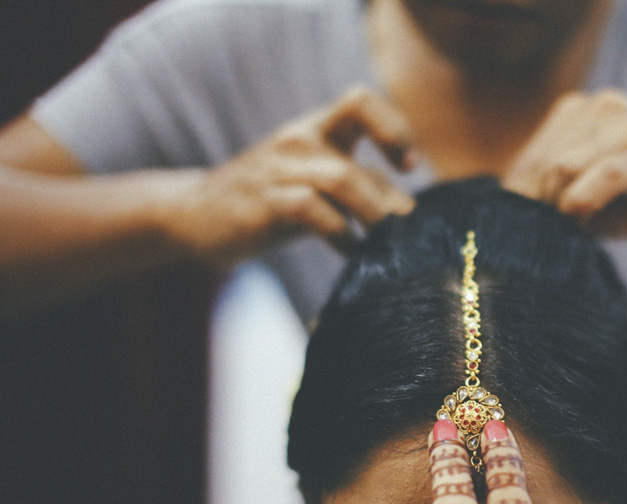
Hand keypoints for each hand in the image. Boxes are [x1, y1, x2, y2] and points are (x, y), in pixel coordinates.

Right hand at [164, 86, 416, 262]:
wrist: (192, 214)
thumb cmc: (268, 203)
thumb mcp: (314, 186)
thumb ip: (357, 189)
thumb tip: (408, 213)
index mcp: (315, 129)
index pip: (361, 101)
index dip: (392, 127)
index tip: (409, 165)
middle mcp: (298, 141)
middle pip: (357, 160)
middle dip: (390, 201)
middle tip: (408, 233)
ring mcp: (278, 170)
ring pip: (341, 181)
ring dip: (373, 217)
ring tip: (387, 245)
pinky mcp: (262, 202)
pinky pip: (312, 210)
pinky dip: (341, 234)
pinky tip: (352, 253)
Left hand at [504, 90, 626, 231]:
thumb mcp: (598, 190)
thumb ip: (556, 196)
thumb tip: (513, 222)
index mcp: (582, 109)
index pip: (529, 158)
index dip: (522, 201)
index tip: (530, 234)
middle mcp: (600, 106)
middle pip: (540, 165)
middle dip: (539, 209)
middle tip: (553, 239)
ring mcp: (625, 124)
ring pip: (560, 170)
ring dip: (560, 210)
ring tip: (579, 232)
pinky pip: (601, 176)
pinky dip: (582, 205)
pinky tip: (585, 225)